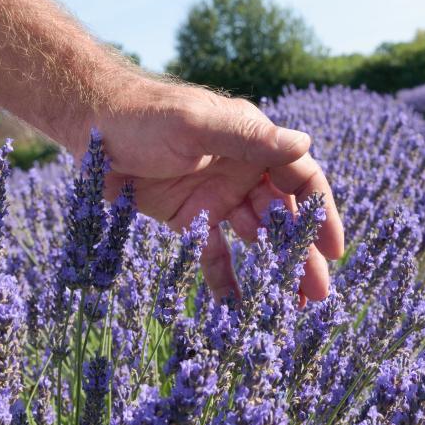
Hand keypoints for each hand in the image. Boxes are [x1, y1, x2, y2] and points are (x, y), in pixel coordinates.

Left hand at [80, 78, 344, 301]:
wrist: (90, 126)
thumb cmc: (145, 115)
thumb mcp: (197, 124)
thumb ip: (249, 137)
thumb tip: (304, 141)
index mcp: (252, 142)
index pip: (301, 178)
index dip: (322, 212)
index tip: (334, 249)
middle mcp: (241, 170)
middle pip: (283, 215)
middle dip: (302, 253)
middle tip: (318, 294)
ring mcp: (215, 196)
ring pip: (255, 238)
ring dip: (274, 270)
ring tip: (292, 307)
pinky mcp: (187, 218)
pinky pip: (213, 253)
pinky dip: (226, 280)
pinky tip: (238, 310)